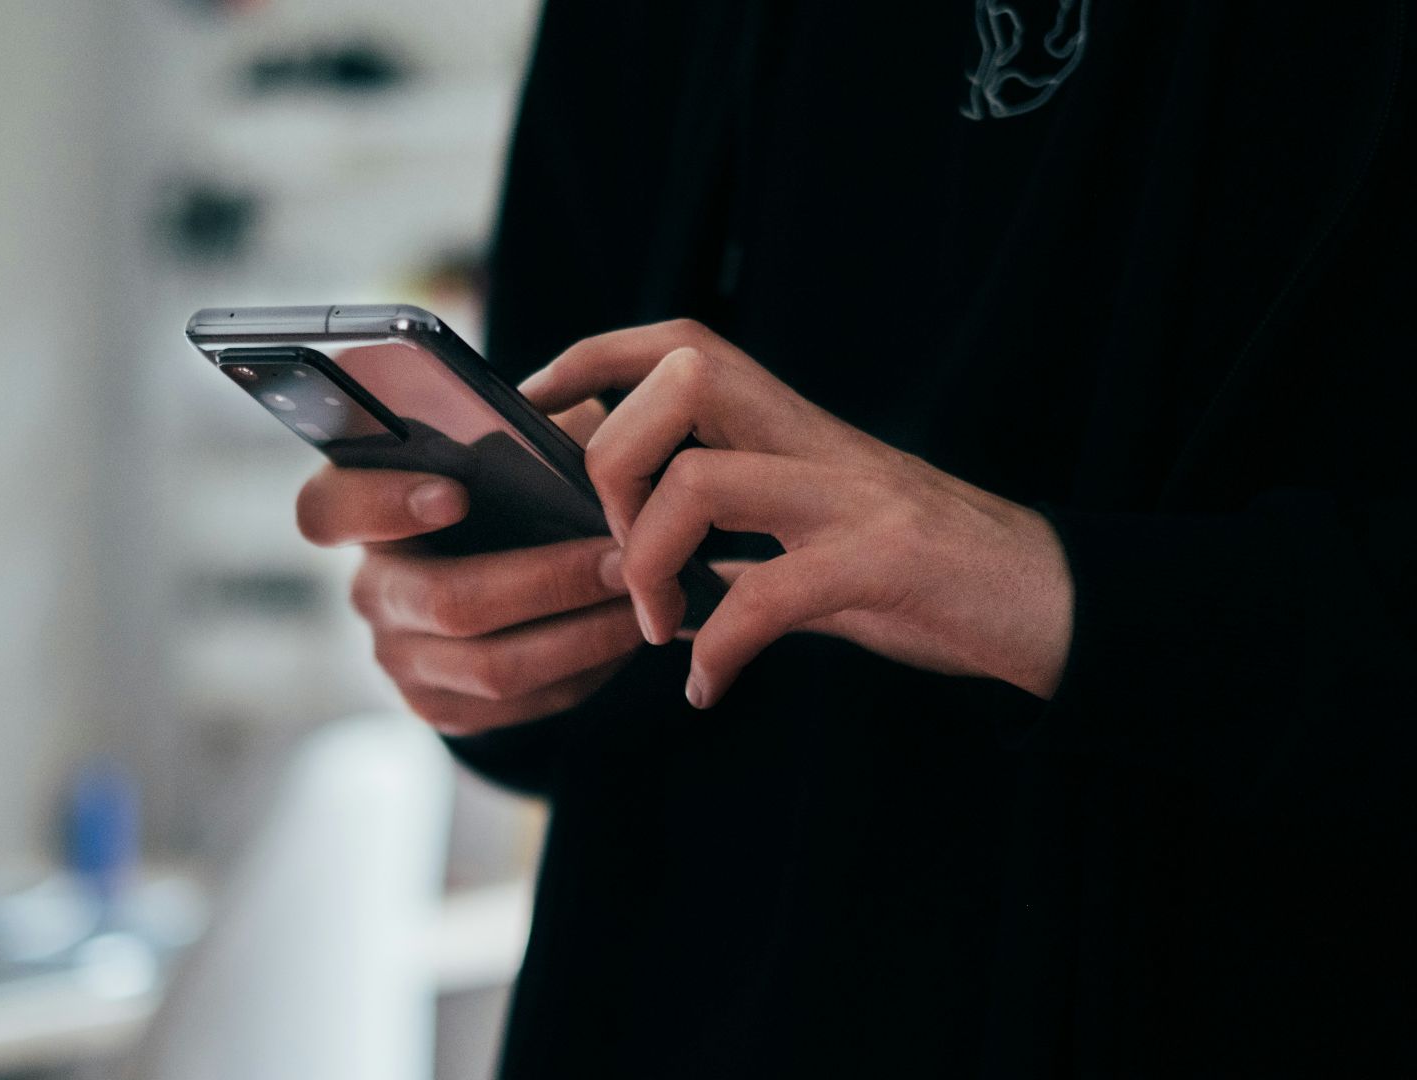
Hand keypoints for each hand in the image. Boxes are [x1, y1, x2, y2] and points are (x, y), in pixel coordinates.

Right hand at [295, 402, 642, 734]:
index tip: (456, 493)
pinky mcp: (439, 706)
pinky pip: (518, 704)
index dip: (382, 505)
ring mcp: (399, 657)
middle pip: (445, 602)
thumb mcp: (510, 447)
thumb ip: (527, 432)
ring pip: (492, 667)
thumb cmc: (507, 491)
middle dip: (548, 582)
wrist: (502, 577)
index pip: (329, 509)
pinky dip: (583, 671)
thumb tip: (580, 438)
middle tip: (622, 560)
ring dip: (581, 635)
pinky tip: (623, 637)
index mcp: (363, 510)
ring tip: (643, 602)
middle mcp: (370, 589)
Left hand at [520, 320, 1072, 708]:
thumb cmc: (929, 575)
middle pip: (681, 379)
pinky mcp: (885, 564)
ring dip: (651, 562)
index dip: (591, 359)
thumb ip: (743, 540)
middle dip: (612, 461)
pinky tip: (709, 686)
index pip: (679, 344)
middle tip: (615, 550)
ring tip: (658, 627)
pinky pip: (769, 595)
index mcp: (794, 429)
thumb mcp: (820, 539)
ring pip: (704, 481)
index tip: (534, 409)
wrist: (1055, 605)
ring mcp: (854, 498)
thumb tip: (655, 568)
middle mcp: (818, 443)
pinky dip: (720, 648)